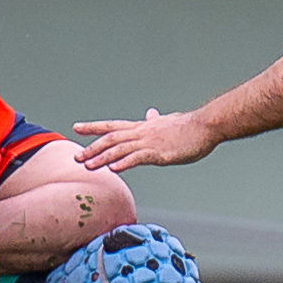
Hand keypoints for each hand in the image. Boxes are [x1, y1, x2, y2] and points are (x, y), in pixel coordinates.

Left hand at [73, 109, 217, 171]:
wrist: (205, 126)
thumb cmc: (189, 126)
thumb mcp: (168, 121)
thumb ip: (156, 120)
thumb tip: (151, 113)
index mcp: (142, 127)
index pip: (112, 126)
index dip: (94, 127)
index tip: (77, 128)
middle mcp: (141, 133)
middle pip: (111, 138)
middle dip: (92, 148)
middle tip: (77, 157)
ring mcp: (149, 142)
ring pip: (120, 148)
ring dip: (102, 157)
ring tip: (89, 166)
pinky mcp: (159, 153)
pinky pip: (137, 157)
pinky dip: (124, 162)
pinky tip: (114, 169)